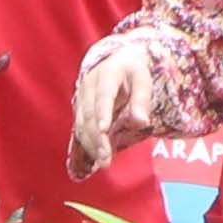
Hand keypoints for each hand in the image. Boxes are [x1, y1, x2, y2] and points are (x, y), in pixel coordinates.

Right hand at [70, 22, 177, 174]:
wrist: (118, 61)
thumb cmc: (134, 72)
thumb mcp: (143, 79)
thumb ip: (142, 100)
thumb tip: (142, 122)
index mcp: (107, 73)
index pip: (104, 94)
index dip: (102, 112)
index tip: (103, 130)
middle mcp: (89, 84)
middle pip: (89, 114)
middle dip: (96, 138)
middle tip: (106, 159)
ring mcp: (82, 97)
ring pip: (81, 123)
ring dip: (90, 144)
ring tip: (103, 162)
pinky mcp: (80, 108)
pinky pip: (79, 128)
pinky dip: (86, 143)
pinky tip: (95, 157)